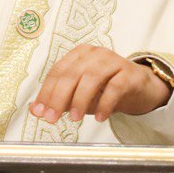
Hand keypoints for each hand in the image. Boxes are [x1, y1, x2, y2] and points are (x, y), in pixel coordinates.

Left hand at [28, 45, 172, 123]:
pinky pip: (115, 87)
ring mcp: (113, 61)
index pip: (57, 72)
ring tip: (74, 118)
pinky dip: (106, 103)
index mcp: (78, 55)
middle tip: (51, 118)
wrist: (140, 88)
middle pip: (71, 74)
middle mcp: (94, 54)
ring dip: (80, 100)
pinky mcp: (130, 73)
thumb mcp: (79, 95)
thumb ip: (58, 99)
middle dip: (58, 97)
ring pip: (92, 77)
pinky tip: (100, 117)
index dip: (46, 92)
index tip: (40, 112)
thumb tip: (34, 109)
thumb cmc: (106, 89)